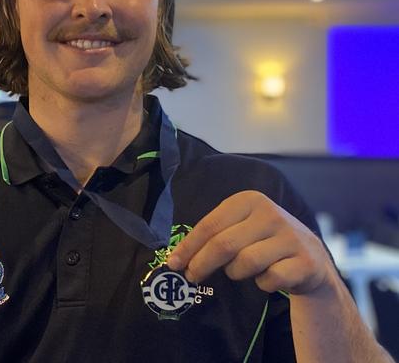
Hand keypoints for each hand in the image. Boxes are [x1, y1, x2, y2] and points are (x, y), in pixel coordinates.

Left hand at [167, 190, 331, 294]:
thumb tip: (178, 257)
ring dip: (236, 273)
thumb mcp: (240, 227)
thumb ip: (214, 235)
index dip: (189, 246)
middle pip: (224, 245)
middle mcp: (270, 214)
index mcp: (250, 200)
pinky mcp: (305, 262)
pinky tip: (268, 277)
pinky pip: (269, 280)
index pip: (210, 225)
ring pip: (245, 263)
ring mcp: (290, 237)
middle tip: (191, 276)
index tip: (174, 262)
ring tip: (240, 270)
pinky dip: (262, 284)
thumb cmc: (263, 241)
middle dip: (202, 264)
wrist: (310, 256)